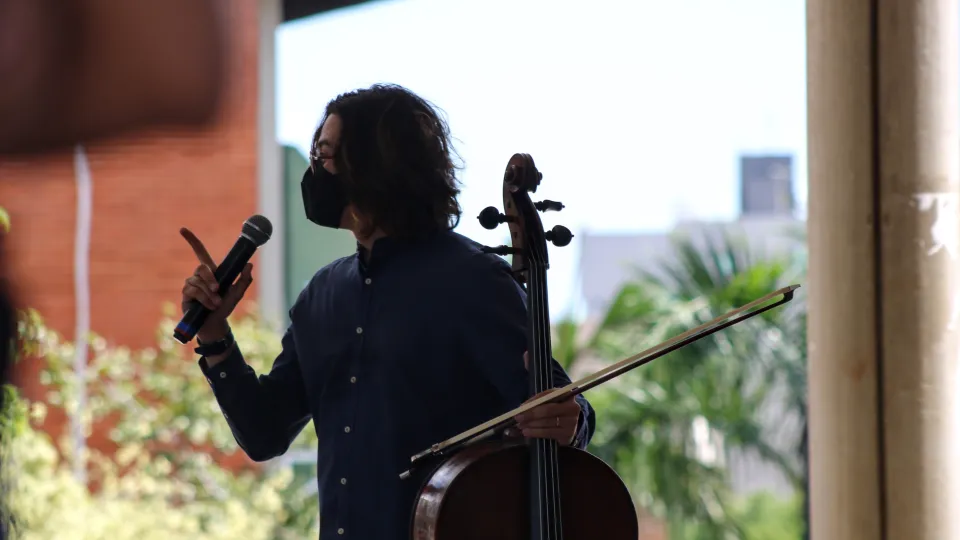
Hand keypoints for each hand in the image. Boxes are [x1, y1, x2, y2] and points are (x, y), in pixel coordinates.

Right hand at [179, 227, 252, 341]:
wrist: (215, 323)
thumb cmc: (225, 306)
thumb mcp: (238, 293)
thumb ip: (245, 279)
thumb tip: (249, 264)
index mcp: (211, 271)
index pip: (199, 252)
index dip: (191, 241)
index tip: (182, 229)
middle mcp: (199, 275)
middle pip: (202, 267)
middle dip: (210, 278)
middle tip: (218, 290)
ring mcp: (191, 284)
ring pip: (198, 281)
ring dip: (209, 293)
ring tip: (216, 303)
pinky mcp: (186, 294)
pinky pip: (193, 290)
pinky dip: (204, 298)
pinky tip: (209, 306)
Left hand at [507, 351, 580, 445]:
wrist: (568, 424)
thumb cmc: (553, 405)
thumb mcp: (545, 391)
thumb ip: (535, 372)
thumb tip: (526, 354)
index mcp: (567, 393)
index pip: (548, 396)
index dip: (533, 401)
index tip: (521, 406)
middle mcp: (572, 407)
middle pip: (548, 410)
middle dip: (530, 414)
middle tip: (517, 417)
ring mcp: (571, 422)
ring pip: (547, 422)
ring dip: (531, 424)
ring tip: (519, 425)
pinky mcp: (568, 435)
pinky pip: (549, 433)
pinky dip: (536, 433)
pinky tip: (527, 432)